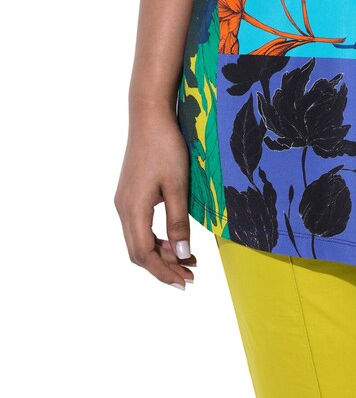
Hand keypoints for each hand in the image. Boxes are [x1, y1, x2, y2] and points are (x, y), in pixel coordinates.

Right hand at [115, 105, 197, 289]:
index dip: (164, 272)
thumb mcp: (178, 184)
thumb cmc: (165, 146)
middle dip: (164, 267)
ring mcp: (125, 201)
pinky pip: (140, 226)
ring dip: (161, 253)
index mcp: (133, 209)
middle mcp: (123, 208)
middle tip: (191, 275)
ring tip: (188, 260)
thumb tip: (181, 256)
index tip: (186, 282)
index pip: (144, 254)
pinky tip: (175, 238)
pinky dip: (157, 237)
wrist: (149, 116)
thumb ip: (178, 221)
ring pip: (139, 239)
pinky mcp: (130, 193)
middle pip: (139, 252)